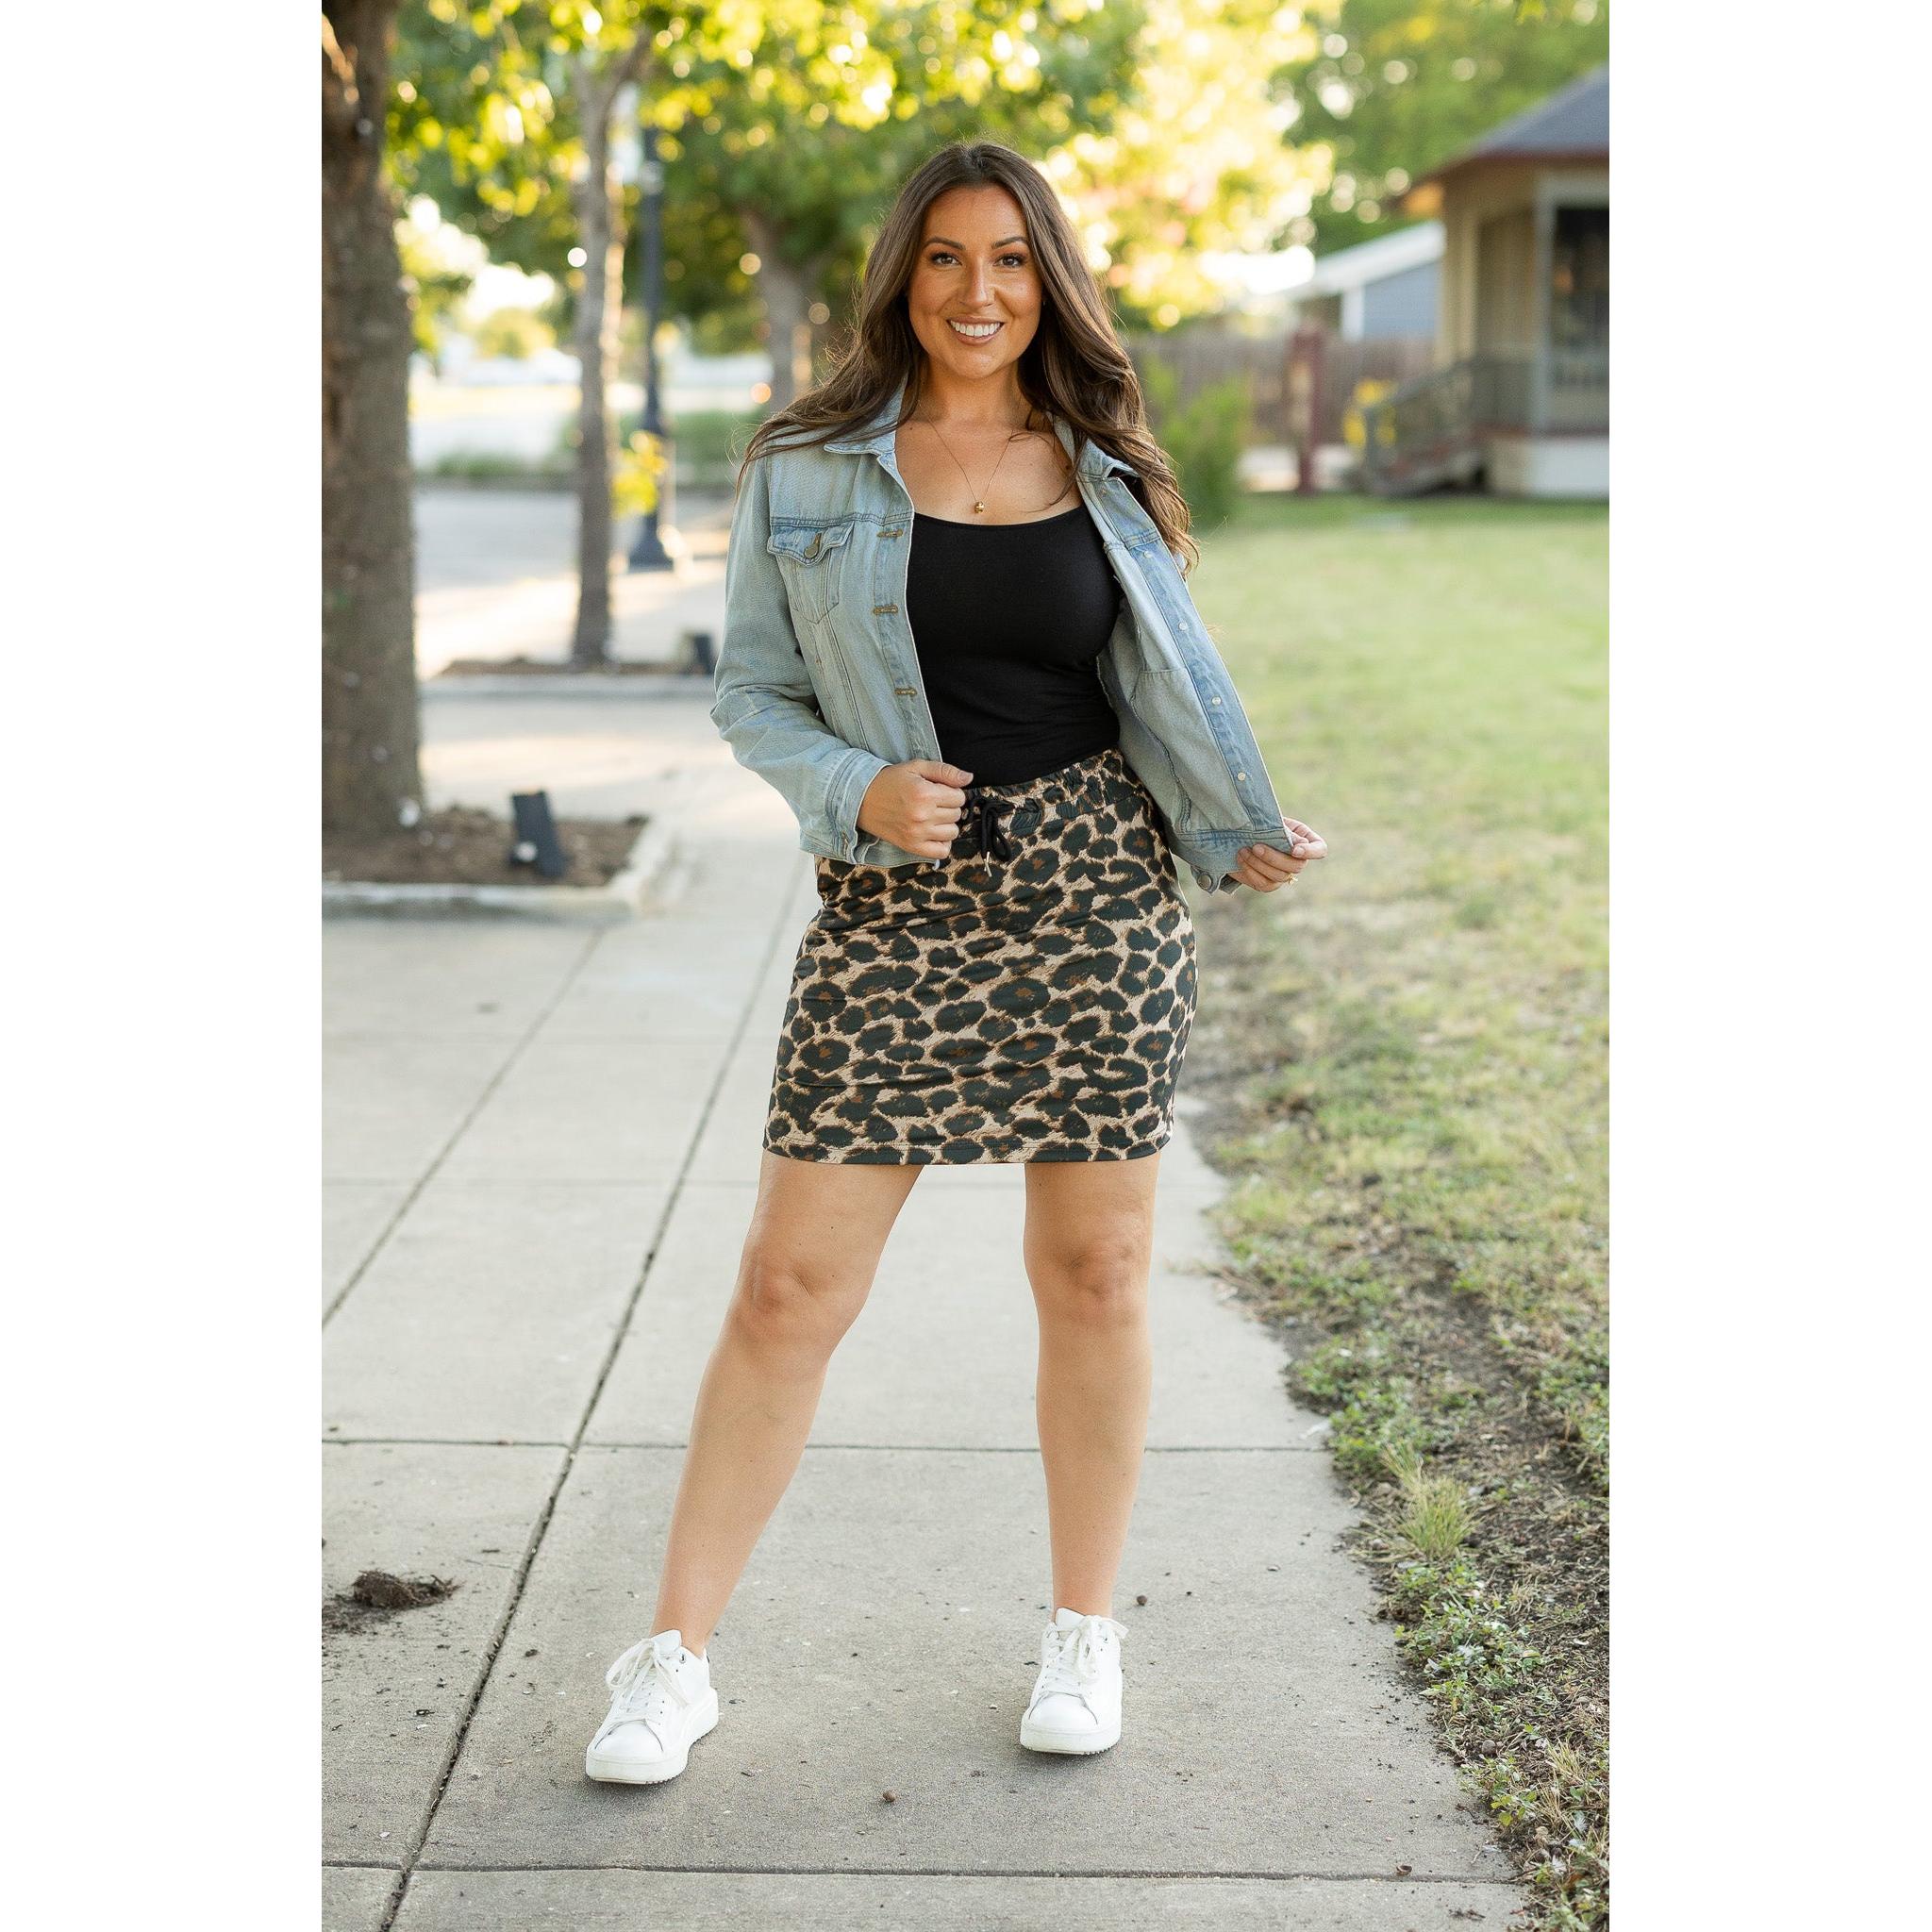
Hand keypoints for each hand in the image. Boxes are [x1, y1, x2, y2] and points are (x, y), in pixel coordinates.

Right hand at [857, 760, 973, 858]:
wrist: (862, 799)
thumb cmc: (889, 781)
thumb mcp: (916, 767)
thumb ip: (945, 771)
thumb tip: (968, 778)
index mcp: (925, 794)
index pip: (959, 797)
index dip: (952, 791)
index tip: (939, 790)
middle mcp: (922, 816)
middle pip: (956, 814)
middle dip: (949, 806)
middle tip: (932, 802)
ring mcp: (917, 834)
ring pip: (952, 832)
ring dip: (946, 824)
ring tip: (932, 816)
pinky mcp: (912, 846)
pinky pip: (941, 852)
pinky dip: (942, 843)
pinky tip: (933, 832)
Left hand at [1232, 816, 1326, 892]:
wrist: (1243, 831)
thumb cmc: (1263, 822)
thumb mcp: (1274, 820)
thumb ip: (1284, 831)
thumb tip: (1300, 844)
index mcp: (1306, 840)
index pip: (1320, 850)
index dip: (1310, 852)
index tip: (1294, 850)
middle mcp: (1298, 860)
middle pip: (1297, 867)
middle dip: (1274, 858)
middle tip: (1256, 847)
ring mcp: (1284, 874)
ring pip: (1279, 877)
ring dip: (1259, 865)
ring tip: (1244, 851)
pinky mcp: (1268, 883)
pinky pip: (1263, 884)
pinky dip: (1251, 872)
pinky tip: (1241, 859)